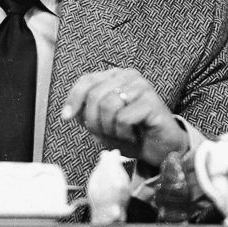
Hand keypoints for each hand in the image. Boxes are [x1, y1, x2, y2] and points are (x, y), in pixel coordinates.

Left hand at [61, 68, 187, 167]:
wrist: (161, 150)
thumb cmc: (132, 134)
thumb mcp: (102, 124)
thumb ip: (86, 113)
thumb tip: (69, 112)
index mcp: (116, 76)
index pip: (87, 81)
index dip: (73, 100)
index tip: (66, 117)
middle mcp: (129, 76)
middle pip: (95, 95)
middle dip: (94, 121)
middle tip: (106, 134)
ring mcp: (142, 87)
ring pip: (108, 105)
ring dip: (109, 128)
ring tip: (121, 134)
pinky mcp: (152, 101)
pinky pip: (123, 118)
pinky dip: (124, 133)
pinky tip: (134, 135)